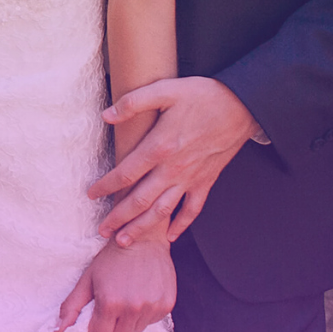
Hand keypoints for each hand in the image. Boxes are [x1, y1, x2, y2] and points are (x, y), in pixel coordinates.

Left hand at [55, 233, 175, 331]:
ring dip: (129, 322)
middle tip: (112, 310)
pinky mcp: (167, 305)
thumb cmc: (110, 259)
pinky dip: (144, 314)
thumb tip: (58, 331)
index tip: (97, 320)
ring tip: (127, 299)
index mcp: (109, 303)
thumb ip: (71, 307)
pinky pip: (151, 322)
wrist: (142, 239)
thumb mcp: (87, 279)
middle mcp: (132, 308)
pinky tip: (141, 294)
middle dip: (112, 330)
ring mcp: (152, 307)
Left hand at [89, 76, 258, 246]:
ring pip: (163, 211)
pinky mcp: (207, 181)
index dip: (106, 185)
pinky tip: (170, 236)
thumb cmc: (202, 95)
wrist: (242, 106)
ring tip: (124, 241)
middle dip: (118, 217)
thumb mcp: (165, 90)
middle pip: (140, 200)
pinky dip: (181, 224)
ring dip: (142, 228)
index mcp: (160, 146)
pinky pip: (193, 209)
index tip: (91, 194)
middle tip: (101, 230)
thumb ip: (133, 102)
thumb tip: (106, 115)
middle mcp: (174, 168)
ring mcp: (191, 178)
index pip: (126, 172)